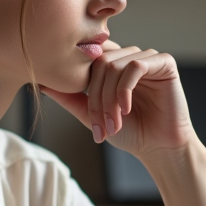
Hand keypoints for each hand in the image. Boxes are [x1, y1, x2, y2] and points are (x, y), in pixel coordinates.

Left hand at [40, 42, 195, 161]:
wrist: (158, 148)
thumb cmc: (130, 132)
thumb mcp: (92, 115)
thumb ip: (69, 98)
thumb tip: (40, 84)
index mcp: (114, 65)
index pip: (89, 58)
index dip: (82, 81)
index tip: (86, 112)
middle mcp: (130, 57)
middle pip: (99, 63)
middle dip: (95, 97)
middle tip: (100, 125)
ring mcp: (148, 57)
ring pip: (114, 65)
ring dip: (109, 98)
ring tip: (114, 123)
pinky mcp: (165, 63)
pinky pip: (135, 66)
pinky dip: (125, 89)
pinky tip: (126, 109)